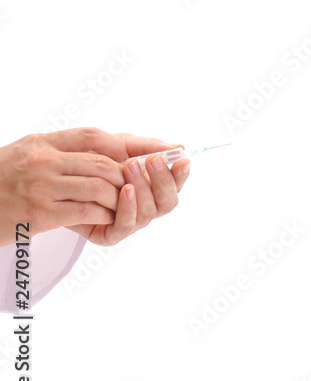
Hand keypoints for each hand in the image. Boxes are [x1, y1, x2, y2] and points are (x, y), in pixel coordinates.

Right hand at [0, 128, 125, 243]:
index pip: (91, 136)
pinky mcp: (39, 214)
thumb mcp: (24, 155)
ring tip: (121, 206)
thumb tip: (97, 154)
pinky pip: (85, 211)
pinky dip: (102, 215)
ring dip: (117, 199)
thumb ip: (56, 152)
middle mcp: (43, 161)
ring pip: (99, 187)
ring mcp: (41, 186)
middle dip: (125, 177)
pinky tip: (105, 218)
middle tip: (134, 188)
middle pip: (102, 163)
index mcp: (41, 143)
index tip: (141, 155)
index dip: (122, 145)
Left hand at [67, 133, 189, 245]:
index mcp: (153, 187)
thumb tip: (181, 147)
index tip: (182, 159)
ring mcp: (129, 221)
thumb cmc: (93, 159)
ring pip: (149, 213)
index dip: (181, 175)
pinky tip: (125, 190)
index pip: (175, 185)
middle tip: (152, 160)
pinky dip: (129, 207)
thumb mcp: (122, 146)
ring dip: (143, 188)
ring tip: (131, 166)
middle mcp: (145, 206)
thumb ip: (148, 146)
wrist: (58, 174)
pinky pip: (127, 226)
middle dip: (163, 180)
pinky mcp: (110, 234)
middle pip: (168, 202)